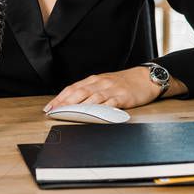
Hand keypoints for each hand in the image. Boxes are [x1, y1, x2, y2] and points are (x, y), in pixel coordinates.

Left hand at [42, 67, 160, 111]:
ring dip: (79, 107)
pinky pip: (110, 104)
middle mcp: (100, 83)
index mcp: (94, 80)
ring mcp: (111, 90)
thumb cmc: (123, 83)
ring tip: (68, 115)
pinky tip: (93, 115)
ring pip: (92, 98)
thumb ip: (90, 90)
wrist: (144, 78)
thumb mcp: (104, 83)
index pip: (72, 88)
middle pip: (79, 93)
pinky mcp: (122, 97)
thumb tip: (71, 102)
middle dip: (65, 103)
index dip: (59, 98)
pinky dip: (101, 109)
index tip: (49, 108)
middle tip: (54, 112)